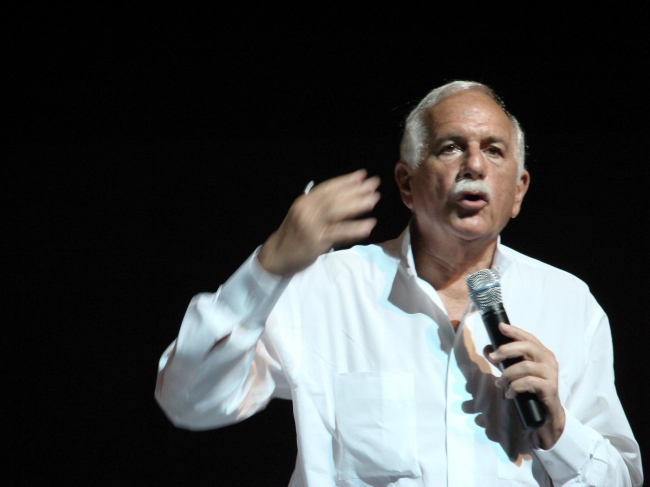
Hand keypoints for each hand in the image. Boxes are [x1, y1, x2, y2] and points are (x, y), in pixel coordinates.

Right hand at [257, 169, 380, 275]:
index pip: (327, 187)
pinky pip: (339, 232)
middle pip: (334, 197)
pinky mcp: (316, 240)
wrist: (276, 256)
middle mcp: (306, 210)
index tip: (362, 175)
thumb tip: (344, 196)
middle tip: (374, 184)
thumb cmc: (294, 236)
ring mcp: (311, 225)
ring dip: (357, 204)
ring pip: (337, 211)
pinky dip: (355, 228)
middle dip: (356, 190)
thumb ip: (318, 206)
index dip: (345, 180)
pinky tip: (369, 225)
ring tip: (374, 200)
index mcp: (304, 202)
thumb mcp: (303, 215)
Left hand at [484, 323, 565, 448]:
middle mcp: (548, 360)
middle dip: (506, 350)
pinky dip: (515, 387)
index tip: (501, 326)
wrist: (547, 412)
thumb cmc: (531, 388)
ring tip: (500, 383)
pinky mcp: (550, 387)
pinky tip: (510, 394)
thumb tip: (487, 349)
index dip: (514, 331)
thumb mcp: (515, 372)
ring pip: (525, 366)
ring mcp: (551, 373)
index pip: (528, 337)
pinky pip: (529, 382)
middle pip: (527, 347)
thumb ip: (503, 360)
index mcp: (541, 353)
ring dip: (507, 374)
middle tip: (492, 358)